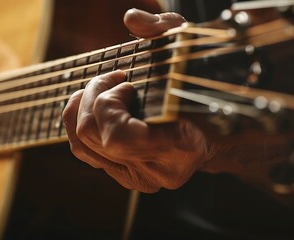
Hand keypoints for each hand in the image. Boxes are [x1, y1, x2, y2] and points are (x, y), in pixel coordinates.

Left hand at [62, 9, 209, 192]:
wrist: (213, 125)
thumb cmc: (200, 85)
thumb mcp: (190, 49)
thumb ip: (165, 28)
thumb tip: (132, 18)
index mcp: (181, 146)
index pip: (118, 138)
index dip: (110, 105)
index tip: (127, 82)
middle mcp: (156, 170)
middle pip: (92, 136)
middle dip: (93, 96)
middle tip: (114, 77)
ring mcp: (137, 177)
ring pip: (80, 144)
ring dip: (82, 107)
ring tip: (104, 88)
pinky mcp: (122, 175)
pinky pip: (82, 150)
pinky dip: (80, 122)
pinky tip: (97, 105)